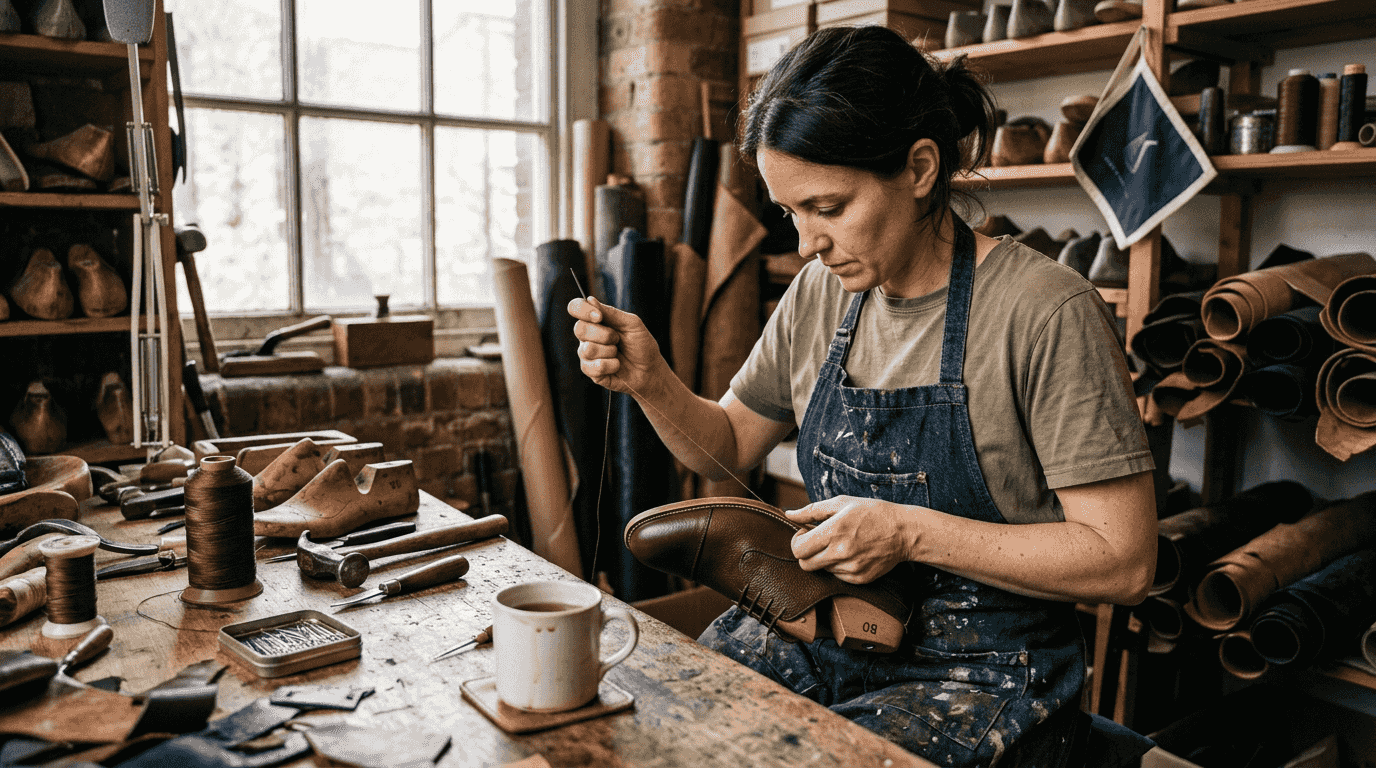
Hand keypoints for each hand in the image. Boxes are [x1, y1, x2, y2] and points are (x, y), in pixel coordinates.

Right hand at [567, 296, 662, 394]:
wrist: (650, 369)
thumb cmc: (641, 344)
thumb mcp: (631, 324)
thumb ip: (611, 313)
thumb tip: (590, 299)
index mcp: (595, 320)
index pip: (576, 308)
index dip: (583, 310)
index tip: (599, 316)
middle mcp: (587, 336)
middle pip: (579, 329)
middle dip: (604, 334)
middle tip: (618, 339)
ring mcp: (587, 354)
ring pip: (587, 349)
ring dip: (609, 351)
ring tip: (618, 353)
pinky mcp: (590, 371)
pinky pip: (593, 367)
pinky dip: (611, 365)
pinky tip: (617, 365)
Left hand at [787, 496, 916, 583]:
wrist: (904, 531)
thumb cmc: (872, 513)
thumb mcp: (841, 503)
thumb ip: (811, 510)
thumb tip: (788, 514)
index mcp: (834, 531)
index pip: (798, 549)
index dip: (797, 541)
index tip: (806, 533)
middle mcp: (841, 552)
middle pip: (805, 564)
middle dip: (807, 552)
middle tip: (819, 540)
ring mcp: (851, 568)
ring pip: (822, 570)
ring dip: (824, 558)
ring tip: (841, 543)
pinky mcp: (860, 579)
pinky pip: (837, 576)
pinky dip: (839, 566)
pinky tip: (852, 552)